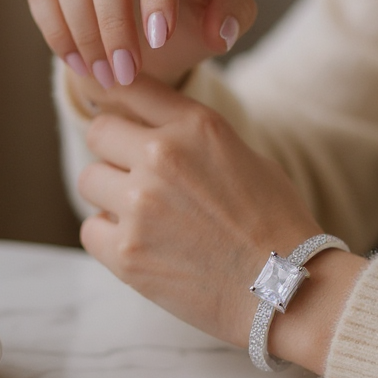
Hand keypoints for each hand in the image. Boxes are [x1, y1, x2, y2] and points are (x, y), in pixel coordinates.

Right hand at [23, 0, 256, 97]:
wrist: (159, 9)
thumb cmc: (200, 2)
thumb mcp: (229, 9)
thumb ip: (235, 14)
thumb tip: (221, 31)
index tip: (159, 39)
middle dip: (113, 21)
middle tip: (126, 72)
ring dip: (83, 32)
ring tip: (107, 77)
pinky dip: (54, 28)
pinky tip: (78, 62)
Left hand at [77, 76, 366, 373]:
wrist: (288, 290)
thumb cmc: (276, 223)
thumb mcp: (243, 155)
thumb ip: (193, 137)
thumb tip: (150, 129)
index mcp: (196, 126)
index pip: (131, 86)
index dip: (120, 99)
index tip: (121, 113)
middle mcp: (162, 156)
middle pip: (99, 132)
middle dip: (112, 150)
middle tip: (134, 174)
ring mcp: (139, 204)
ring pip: (89, 180)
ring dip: (109, 195)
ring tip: (143, 215)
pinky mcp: (126, 252)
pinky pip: (90, 229)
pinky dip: (109, 237)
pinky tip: (142, 245)